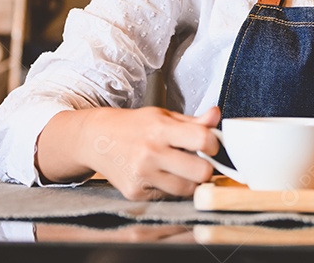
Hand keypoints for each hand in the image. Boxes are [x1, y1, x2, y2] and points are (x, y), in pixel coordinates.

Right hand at [37, 106, 220, 200]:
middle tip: (198, 162)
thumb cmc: (134, 126)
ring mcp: (142, 175)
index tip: (209, 145)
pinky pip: (167, 197)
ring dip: (189, 182)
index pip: (203, 139)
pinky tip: (159, 176)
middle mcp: (150, 153)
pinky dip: (169, 189)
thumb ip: (193, 121)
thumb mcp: (162, 116)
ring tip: (180, 170)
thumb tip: (216, 116)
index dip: (213, 144)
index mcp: (160, 129)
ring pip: (187, 190)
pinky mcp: (135, 193)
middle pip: (201, 172)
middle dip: (205, 168)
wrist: (96, 139)